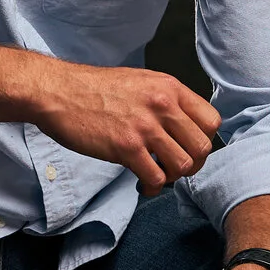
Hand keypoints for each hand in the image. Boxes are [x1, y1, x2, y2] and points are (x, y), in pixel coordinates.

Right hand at [26, 60, 221, 195]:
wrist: (58, 92)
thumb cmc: (94, 88)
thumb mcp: (139, 81)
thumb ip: (165, 100)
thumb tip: (183, 125)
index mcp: (168, 87)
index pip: (211, 120)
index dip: (203, 140)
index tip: (188, 147)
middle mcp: (162, 105)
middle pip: (202, 147)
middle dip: (192, 164)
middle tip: (174, 167)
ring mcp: (145, 127)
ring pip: (183, 166)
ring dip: (173, 177)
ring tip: (158, 175)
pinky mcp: (126, 147)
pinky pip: (156, 178)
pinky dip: (153, 187)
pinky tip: (143, 184)